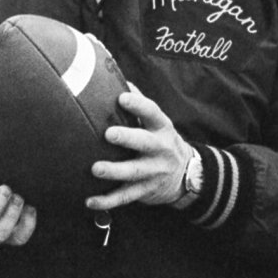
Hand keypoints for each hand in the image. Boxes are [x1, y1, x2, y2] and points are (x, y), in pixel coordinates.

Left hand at [86, 88, 191, 209]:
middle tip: (108, 134)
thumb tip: (115, 76)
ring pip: (134, 172)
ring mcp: (154, 171)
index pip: (152, 112)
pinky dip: (108, 201)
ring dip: (115, 171)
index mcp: (161, 127)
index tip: (122, 97)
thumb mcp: (157, 121)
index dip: (138, 104)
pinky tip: (90, 200)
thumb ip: (139, 103)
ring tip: (96, 169)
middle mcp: (160, 149)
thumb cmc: (161, 139)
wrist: (187, 174)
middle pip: (145, 143)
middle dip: (127, 138)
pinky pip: (126, 197)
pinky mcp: (146, 190)